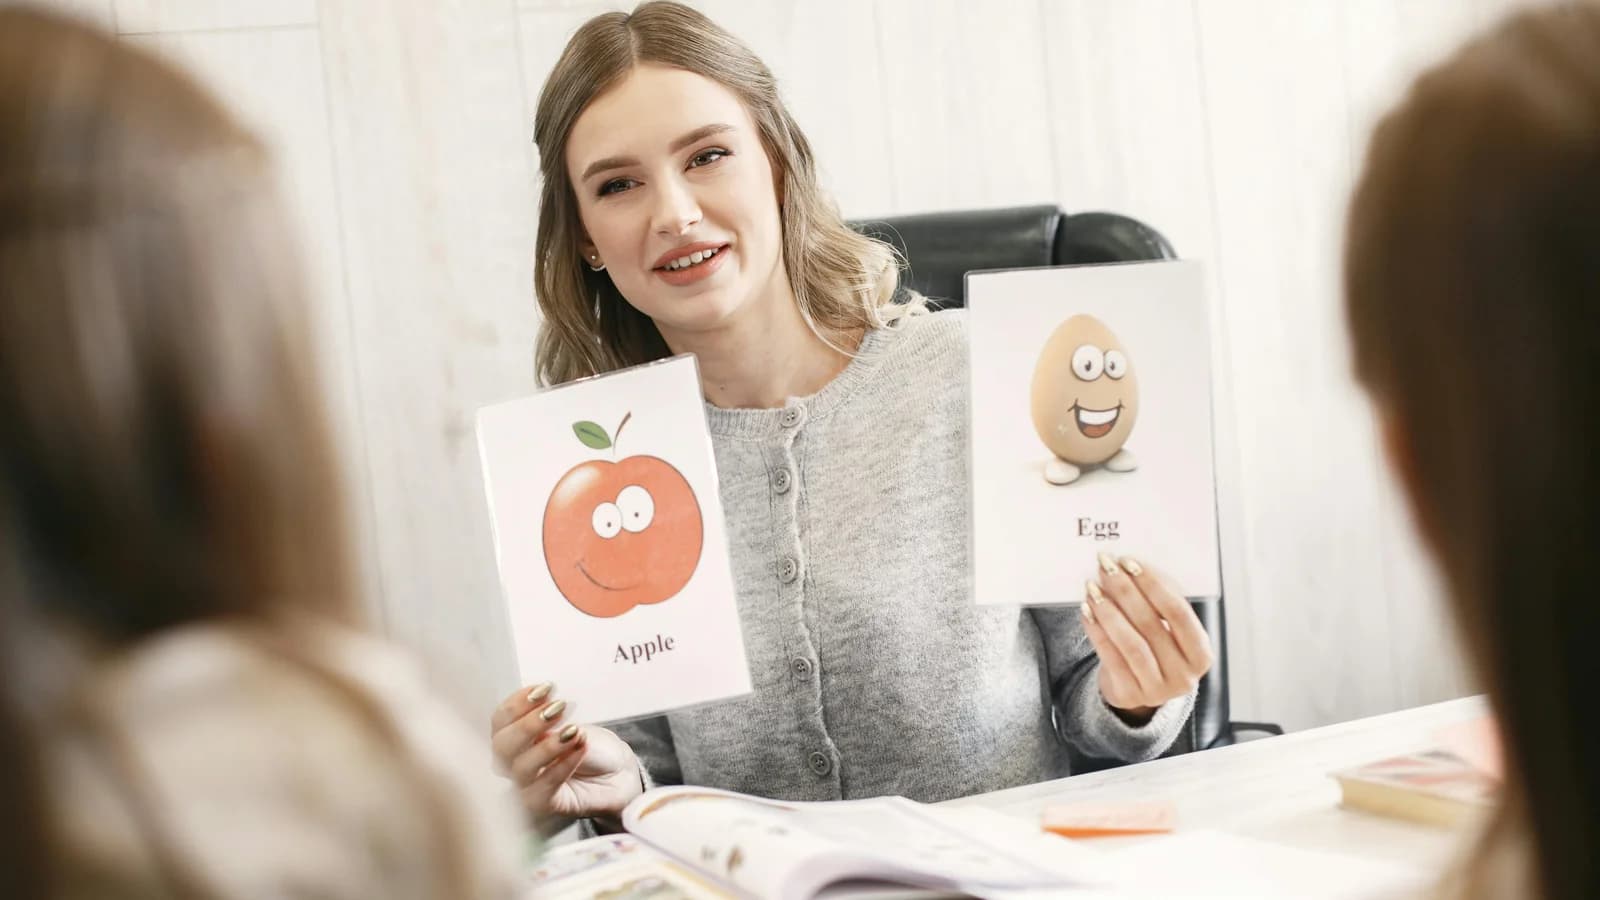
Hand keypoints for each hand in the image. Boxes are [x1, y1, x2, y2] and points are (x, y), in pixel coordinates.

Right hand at [490, 684, 644, 822]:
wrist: (615, 770)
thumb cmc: (588, 744)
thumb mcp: (569, 721)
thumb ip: (550, 718)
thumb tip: (542, 707)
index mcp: (514, 736)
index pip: (500, 721)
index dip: (517, 703)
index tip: (545, 689)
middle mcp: (513, 762)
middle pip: (502, 746)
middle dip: (528, 725)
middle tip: (557, 709)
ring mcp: (526, 785)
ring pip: (521, 768)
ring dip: (548, 746)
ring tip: (574, 731)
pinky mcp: (543, 804)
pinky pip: (544, 787)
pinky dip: (562, 765)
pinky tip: (580, 749)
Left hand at [1079, 553, 1213, 723]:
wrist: (1136, 692)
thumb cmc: (1154, 651)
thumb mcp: (1167, 632)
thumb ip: (1158, 604)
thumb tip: (1132, 568)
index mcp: (1201, 655)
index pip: (1178, 612)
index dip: (1154, 584)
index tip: (1131, 562)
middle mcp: (1183, 675)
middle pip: (1151, 624)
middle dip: (1126, 591)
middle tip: (1107, 567)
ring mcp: (1156, 690)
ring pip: (1131, 643)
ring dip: (1109, 611)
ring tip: (1093, 588)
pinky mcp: (1129, 695)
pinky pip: (1110, 657)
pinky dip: (1097, 630)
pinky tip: (1087, 610)